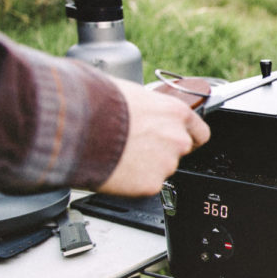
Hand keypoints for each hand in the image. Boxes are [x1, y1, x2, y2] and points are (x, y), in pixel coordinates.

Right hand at [98, 79, 210, 195]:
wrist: (76, 127)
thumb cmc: (98, 104)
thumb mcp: (130, 92)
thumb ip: (147, 106)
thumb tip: (140, 107)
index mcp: (176, 112)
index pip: (199, 132)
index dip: (188, 137)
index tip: (179, 141)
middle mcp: (178, 139)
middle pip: (179, 152)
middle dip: (161, 151)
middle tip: (136, 147)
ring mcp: (166, 163)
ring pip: (160, 169)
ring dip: (145, 166)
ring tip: (119, 155)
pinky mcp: (151, 184)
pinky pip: (144, 185)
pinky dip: (132, 182)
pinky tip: (115, 168)